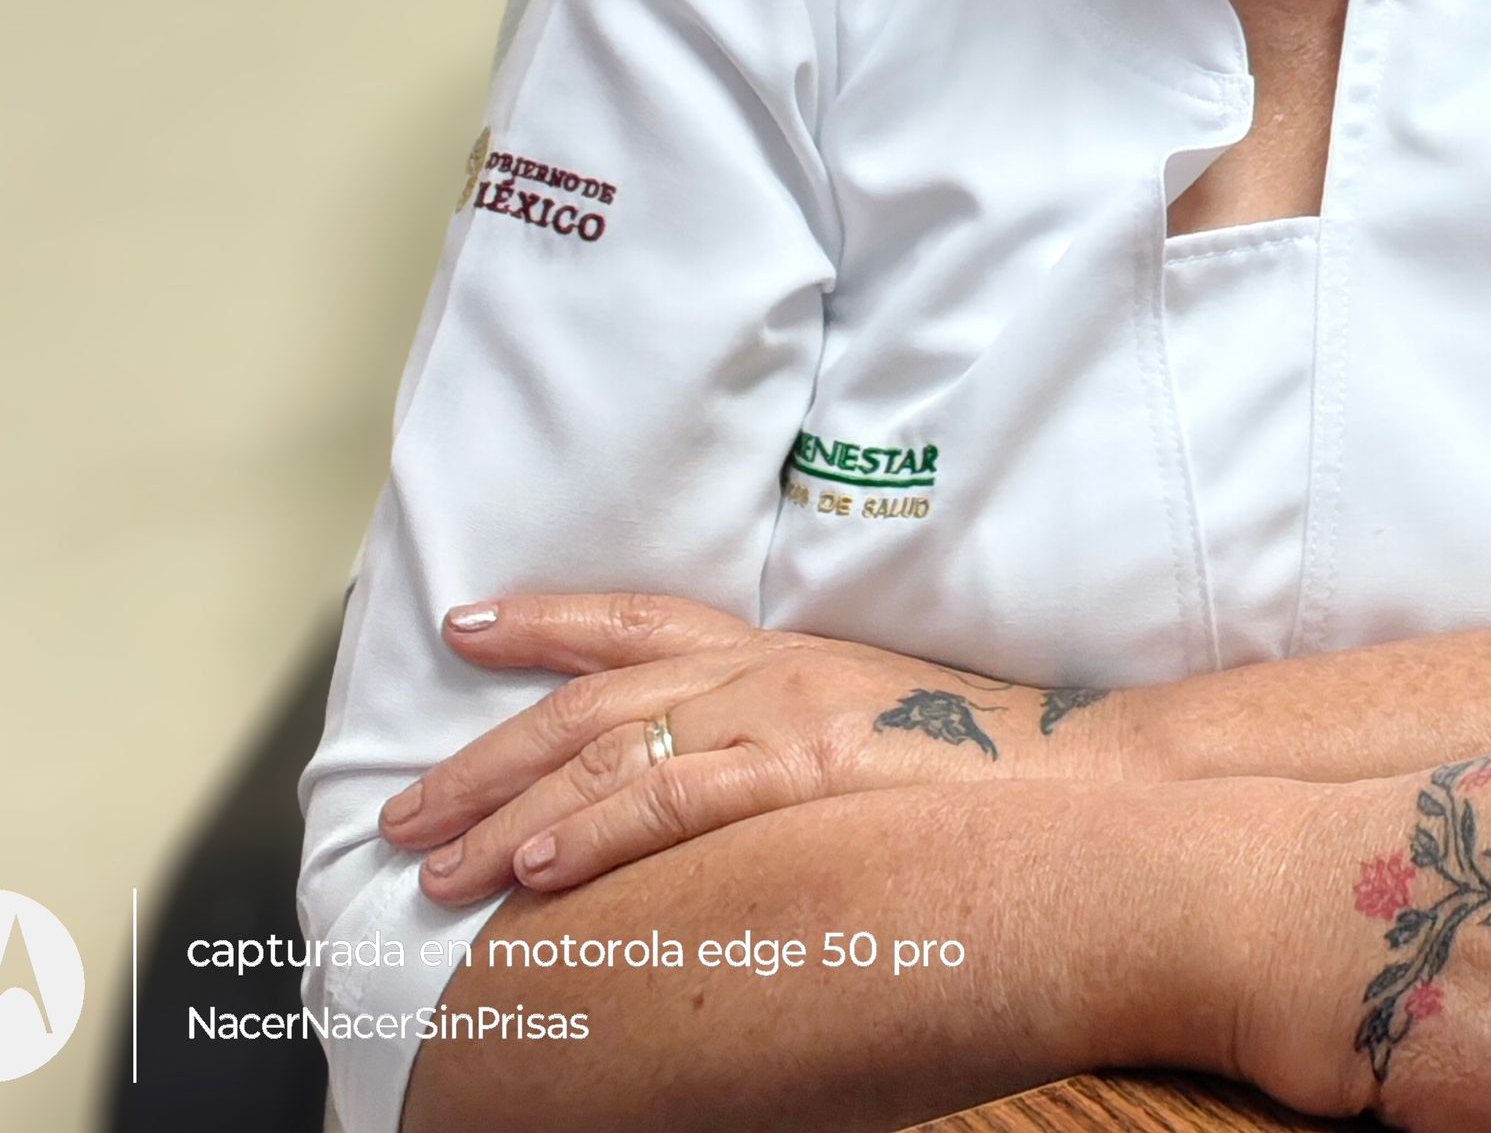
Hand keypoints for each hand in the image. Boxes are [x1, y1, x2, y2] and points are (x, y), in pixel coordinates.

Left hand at [379, 590, 1125, 902]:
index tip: (464, 624)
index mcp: (777, 650)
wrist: (1091, 775)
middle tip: (399, 808)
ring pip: (609, 751)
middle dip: (483, 751)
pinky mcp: (808, 768)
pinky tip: (530, 870)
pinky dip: (591, 834)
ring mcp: (784, 712)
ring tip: (432, 858)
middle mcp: (765, 665)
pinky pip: (673, 801)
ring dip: (506, 806)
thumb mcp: (868, 721)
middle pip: (590, 698)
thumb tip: (715, 781)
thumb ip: (785, 735)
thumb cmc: (985, 766)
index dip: (543, 620)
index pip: (634, 621)